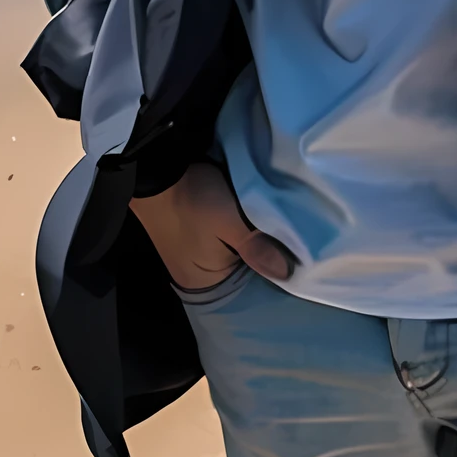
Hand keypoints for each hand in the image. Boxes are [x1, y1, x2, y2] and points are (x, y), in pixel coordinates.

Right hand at [129, 159, 294, 289]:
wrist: (158, 167)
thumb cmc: (193, 200)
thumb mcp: (229, 222)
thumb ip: (257, 248)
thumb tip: (288, 274)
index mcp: (203, 284)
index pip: (247, 289)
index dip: (271, 272)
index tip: (298, 260)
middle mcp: (197, 276)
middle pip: (242, 273)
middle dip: (265, 256)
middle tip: (296, 241)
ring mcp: (195, 255)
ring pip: (236, 255)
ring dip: (254, 242)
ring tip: (284, 231)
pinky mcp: (195, 235)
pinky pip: (227, 242)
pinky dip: (241, 233)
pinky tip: (259, 222)